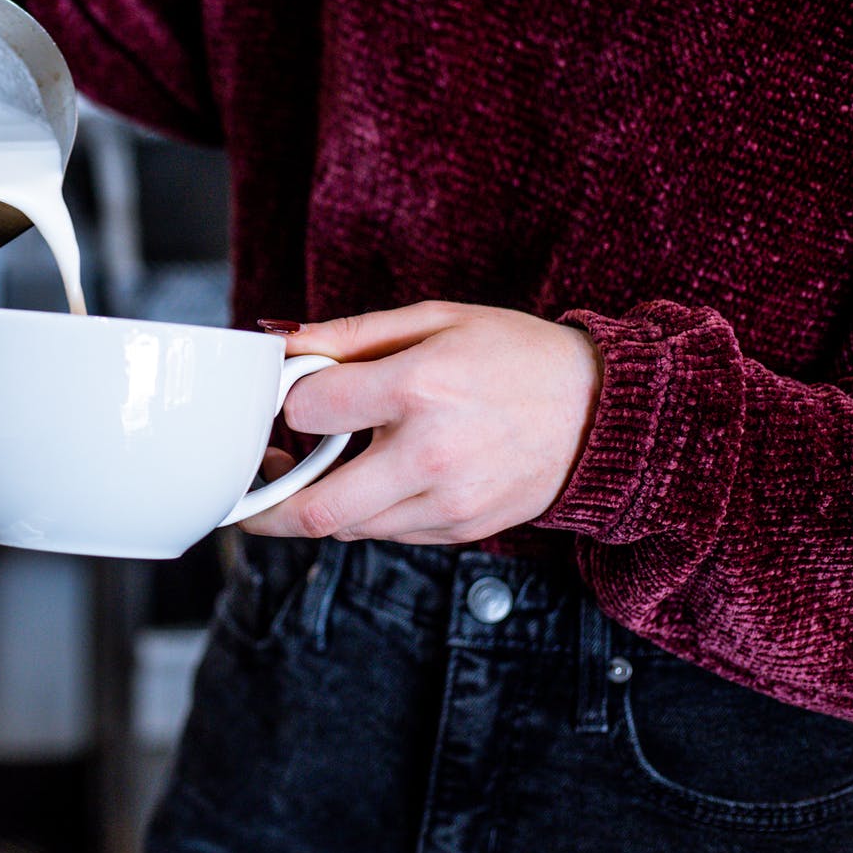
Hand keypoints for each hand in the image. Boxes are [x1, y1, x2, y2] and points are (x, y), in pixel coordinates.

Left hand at [241, 301, 602, 543]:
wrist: (604, 412)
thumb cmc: (516, 355)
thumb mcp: (435, 318)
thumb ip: (351, 334)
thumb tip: (284, 346)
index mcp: (420, 387)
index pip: (311, 411)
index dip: (289, 402)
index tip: (288, 397)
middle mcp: (430, 454)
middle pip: (316, 507)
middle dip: (265, 506)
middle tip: (248, 491)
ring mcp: (448, 502)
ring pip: (348, 528)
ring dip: (315, 508)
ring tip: (307, 474)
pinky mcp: (462, 530)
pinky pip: (388, 534)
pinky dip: (364, 515)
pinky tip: (367, 482)